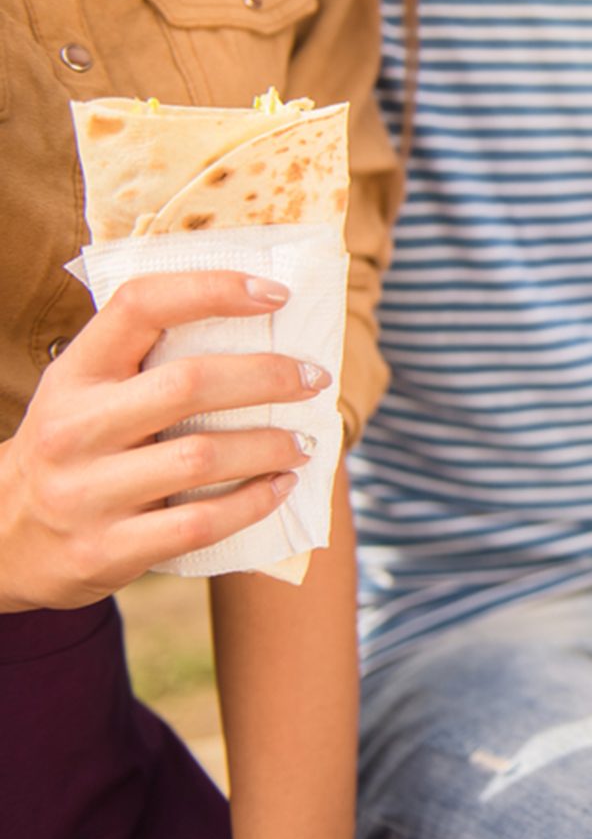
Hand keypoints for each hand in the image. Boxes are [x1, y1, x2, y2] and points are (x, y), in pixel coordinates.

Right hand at [0, 272, 329, 611]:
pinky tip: (280, 487)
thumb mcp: (88, 393)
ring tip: (304, 441)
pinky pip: (199, 523)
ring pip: (202, 456)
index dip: (212, 289)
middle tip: (313, 380)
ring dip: (270, 445)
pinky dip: (253, 502)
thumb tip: (261, 323)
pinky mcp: (105, 550)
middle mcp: (74, 427)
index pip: (141, 304)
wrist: (1, 543)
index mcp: (74, 372)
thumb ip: (149, 361)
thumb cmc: (75, 449)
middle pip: (189, 383)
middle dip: (267, 377)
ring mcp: (85, 492)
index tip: (276, 293)